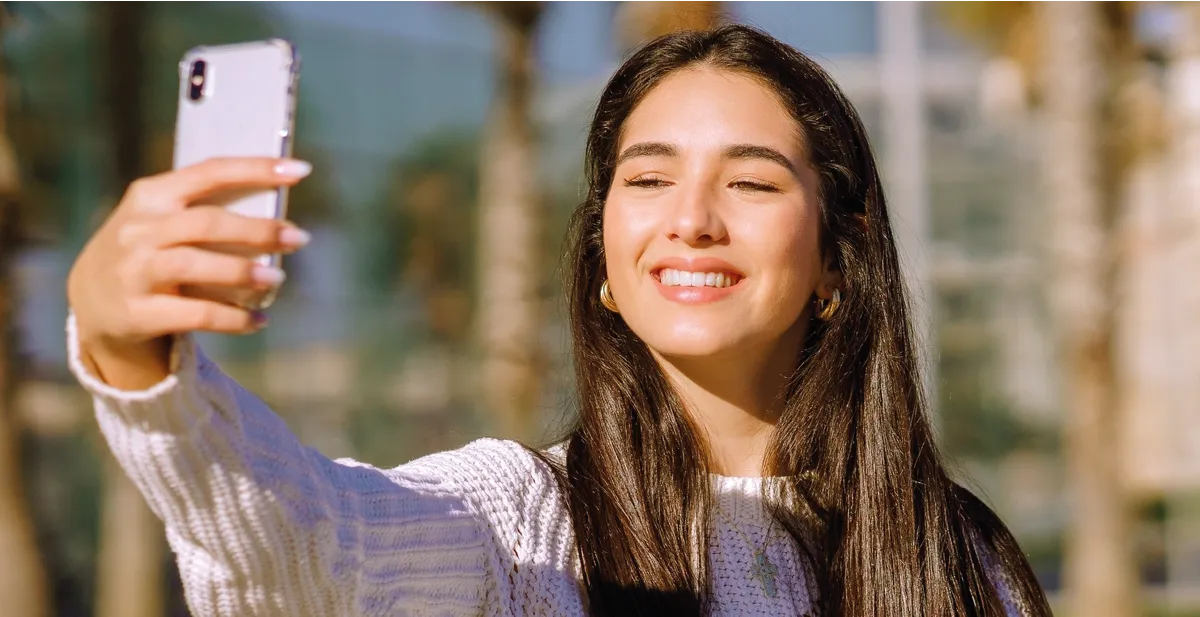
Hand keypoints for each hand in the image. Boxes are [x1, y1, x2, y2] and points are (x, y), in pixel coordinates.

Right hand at [67, 157, 312, 385]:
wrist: (91, 303)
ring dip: (242, 272)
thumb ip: (203, 210)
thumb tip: (277, 215)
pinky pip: (194, 314)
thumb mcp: (161, 220)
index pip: (209, 173)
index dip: (256, 169)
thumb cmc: (146, 252)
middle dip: (259, 229)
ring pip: (195, 265)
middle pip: (207, 222)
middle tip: (299, 237)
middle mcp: (139, 229)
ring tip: (278, 279)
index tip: (300, 170)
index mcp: (150, 195)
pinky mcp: (137, 313)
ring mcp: (134, 271)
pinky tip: (258, 322)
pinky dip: (232, 319)